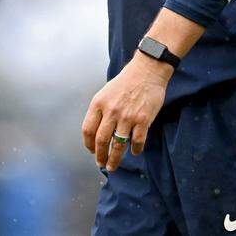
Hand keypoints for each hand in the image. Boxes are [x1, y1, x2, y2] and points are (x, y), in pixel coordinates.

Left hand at [81, 53, 171, 170]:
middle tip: (101, 164)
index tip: (92, 151)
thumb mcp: (106, 92)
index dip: (88, 144)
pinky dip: (135, 149)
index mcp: (99, 103)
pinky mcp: (143, 120)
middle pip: (101, 141)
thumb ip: (100, 110)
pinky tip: (134, 151)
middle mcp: (111, 111)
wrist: (147, 70)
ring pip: (118, 146)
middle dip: (100, 157)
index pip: (88, 130)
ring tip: (113, 166)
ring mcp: (127, 116)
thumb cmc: (126, 81)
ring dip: (115, 159)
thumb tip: (97, 132)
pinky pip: (137, 141)